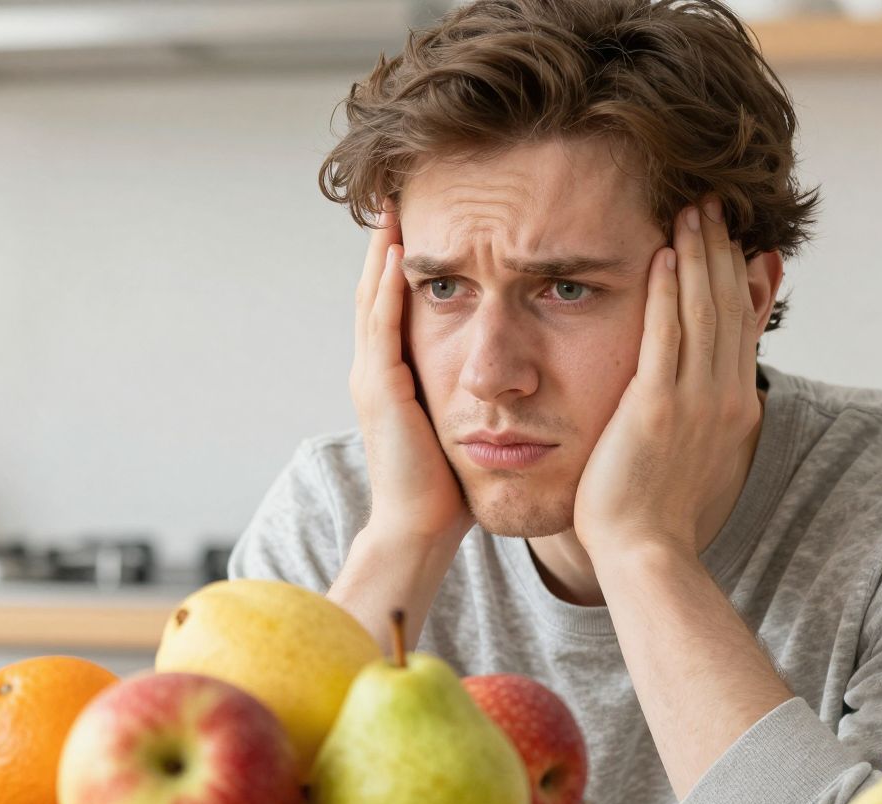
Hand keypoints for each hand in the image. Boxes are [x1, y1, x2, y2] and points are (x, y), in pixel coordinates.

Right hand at [350, 211, 474, 547]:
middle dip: (385, 244)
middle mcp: (375, 370)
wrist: (419, 528)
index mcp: (392, 377)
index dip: (401, 265)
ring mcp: (373, 377)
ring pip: (374, 299)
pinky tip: (400, 255)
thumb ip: (470, 394)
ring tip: (394, 210)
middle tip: (397, 198)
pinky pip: (383, 326)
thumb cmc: (446, 489)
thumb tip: (508, 374)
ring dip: (383, 252)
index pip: (394, 306)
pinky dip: (389, 288)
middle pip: (376, 291)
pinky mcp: (382, 389)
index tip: (420, 222)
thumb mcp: (459, 427)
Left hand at [573, 196, 765, 562]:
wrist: (646, 554)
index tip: (729, 236)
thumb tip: (709, 406)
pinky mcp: (657, 408)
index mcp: (734, 407)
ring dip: (697, 256)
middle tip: (711, 204)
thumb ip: (701, 421)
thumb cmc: (658, 516)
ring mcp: (694, 401)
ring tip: (691, 211)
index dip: (735, 277)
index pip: (738, 325)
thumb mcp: (693, 458)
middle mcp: (723, 397)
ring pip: (702, 312)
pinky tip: (663, 256)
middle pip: (726, 307)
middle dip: (719, 251)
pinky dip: (668, 294)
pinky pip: (666, 337)